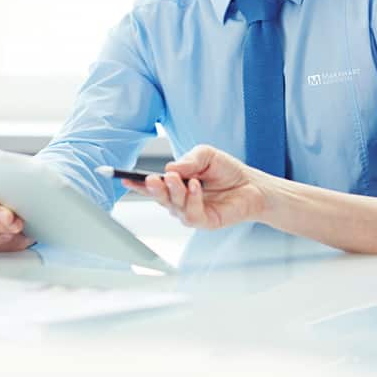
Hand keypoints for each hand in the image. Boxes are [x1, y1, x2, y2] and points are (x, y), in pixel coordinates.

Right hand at [122, 145, 268, 229]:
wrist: (252, 185)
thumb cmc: (227, 171)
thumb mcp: (206, 155)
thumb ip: (188, 160)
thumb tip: (170, 168)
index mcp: (175, 185)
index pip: (152, 185)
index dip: (136, 183)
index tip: (123, 178)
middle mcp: (179, 200)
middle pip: (159, 197)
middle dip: (153, 188)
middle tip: (151, 178)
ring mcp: (190, 212)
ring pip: (173, 205)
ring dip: (173, 191)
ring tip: (177, 178)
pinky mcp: (204, 222)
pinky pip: (191, 214)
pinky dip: (191, 199)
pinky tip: (195, 186)